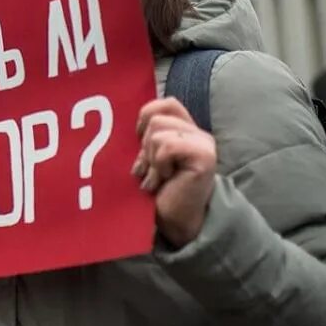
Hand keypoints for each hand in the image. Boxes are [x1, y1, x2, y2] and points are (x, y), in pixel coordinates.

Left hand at [133, 97, 216, 247]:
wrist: (175, 222)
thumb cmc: (158, 190)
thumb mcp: (147, 157)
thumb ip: (145, 136)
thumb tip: (120, 118)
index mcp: (185, 130)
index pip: (165, 104)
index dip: (145, 118)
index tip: (139, 143)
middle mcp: (198, 133)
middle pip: (156, 118)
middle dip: (144, 147)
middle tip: (148, 171)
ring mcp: (204, 143)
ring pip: (158, 131)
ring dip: (151, 159)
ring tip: (156, 178)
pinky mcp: (205, 156)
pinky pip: (166, 145)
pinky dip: (158, 164)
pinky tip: (163, 180)